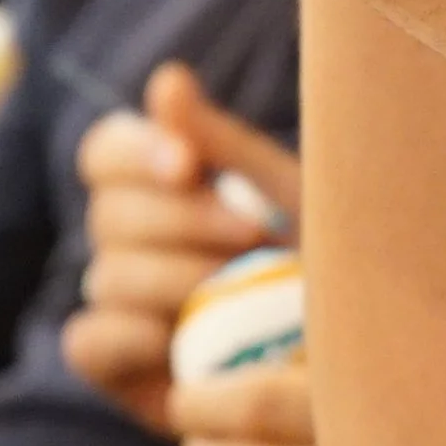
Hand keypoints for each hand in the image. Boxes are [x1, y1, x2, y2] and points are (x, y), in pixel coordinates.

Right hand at [66, 63, 302, 432]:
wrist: (358, 354)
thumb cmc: (327, 260)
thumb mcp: (293, 195)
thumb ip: (225, 142)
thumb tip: (167, 78)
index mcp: (162, 184)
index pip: (106, 151)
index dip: (136, 153)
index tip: (189, 167)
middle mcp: (130, 240)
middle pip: (109, 212)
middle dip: (181, 221)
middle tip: (253, 237)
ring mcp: (121, 304)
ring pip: (105, 275)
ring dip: (175, 280)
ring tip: (241, 291)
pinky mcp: (120, 367)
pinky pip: (87, 341)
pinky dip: (128, 337)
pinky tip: (178, 340)